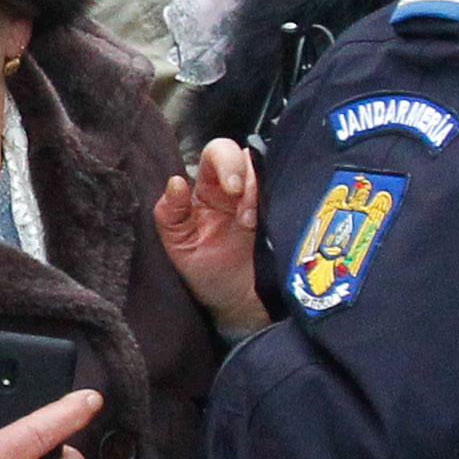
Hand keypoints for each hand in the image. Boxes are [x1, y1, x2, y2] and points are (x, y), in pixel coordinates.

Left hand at [154, 139, 270, 336]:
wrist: (240, 303)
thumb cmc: (208, 273)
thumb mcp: (180, 245)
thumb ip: (171, 214)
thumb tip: (175, 182)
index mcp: (209, 188)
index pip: (216, 154)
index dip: (224, 161)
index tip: (229, 186)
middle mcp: (238, 188)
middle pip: (246, 156)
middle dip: (243, 171)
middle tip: (239, 199)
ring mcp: (263, 199)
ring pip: (268, 171)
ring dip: (259, 191)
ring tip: (250, 222)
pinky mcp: (283, 213)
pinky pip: (288, 192)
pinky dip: (281, 200)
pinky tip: (268, 223)